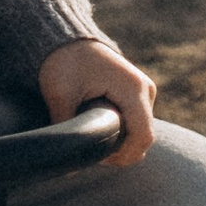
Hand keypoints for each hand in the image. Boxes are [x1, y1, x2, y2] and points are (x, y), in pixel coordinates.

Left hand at [39, 36, 156, 167]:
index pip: (143, 136)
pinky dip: (123, 132)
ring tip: (96, 142)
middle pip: (145, 137)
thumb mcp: (60, 95)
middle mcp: (145, 89)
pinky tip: (101, 131)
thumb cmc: (64, 63)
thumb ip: (68, 128)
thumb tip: (70, 165)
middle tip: (94, 156)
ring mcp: (144, 90)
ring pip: (142, 131)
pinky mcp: (137, 93)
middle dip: (123, 152)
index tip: (100, 159)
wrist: (66, 40)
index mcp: (133, 89)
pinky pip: (137, 121)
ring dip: (123, 143)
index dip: (125, 155)